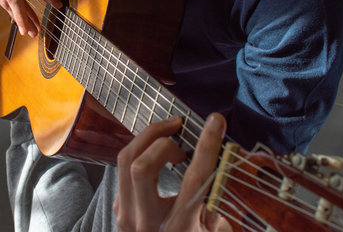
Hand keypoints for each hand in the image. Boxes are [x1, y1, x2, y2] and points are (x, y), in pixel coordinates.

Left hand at [114, 113, 231, 231]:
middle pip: (142, 166)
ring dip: (147, 138)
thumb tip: (224, 170)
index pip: (195, 178)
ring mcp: (127, 215)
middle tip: (180, 131)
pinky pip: (122, 169)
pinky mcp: (118, 208)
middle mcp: (147, 222)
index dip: (207, 145)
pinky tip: (156, 151)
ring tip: (169, 136)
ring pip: (125, 160)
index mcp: (181, 228)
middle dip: (161, 138)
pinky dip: (139, 152)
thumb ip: (219, 208)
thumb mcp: (214, 231)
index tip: (215, 121)